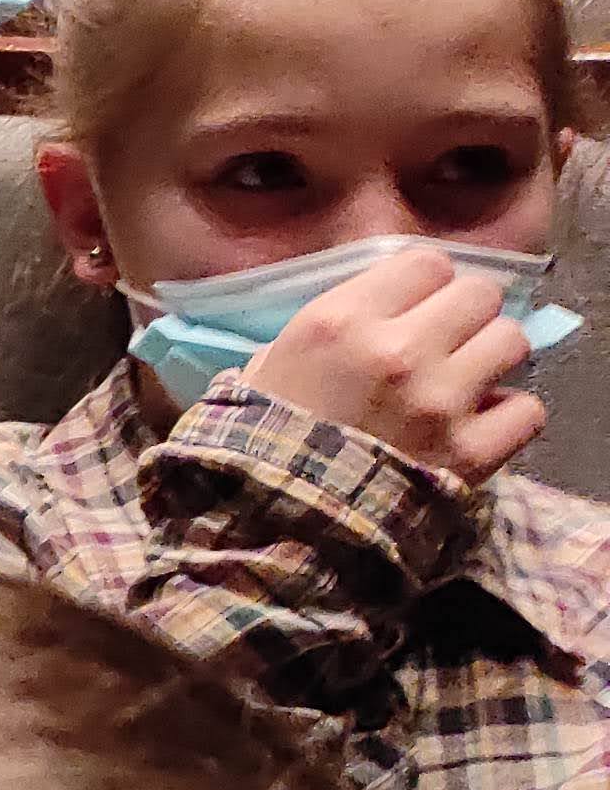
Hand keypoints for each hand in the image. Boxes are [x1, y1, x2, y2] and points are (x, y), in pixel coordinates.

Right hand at [228, 242, 548, 483]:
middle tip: (451, 340)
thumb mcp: (269, 365)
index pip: (426, 262)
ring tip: (470, 379)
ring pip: (512, 342)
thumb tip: (372, 315)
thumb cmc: (260, 441)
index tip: (418, 305)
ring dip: (493, 358)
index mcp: (340, 320)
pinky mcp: (472, 451)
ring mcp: (441, 401)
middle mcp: (397, 349)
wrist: (276, 527)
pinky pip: (527, 409)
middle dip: (468, 314)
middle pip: (479, 294)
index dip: (427, 283)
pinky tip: (482, 424)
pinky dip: (510, 415)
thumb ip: (327, 330)